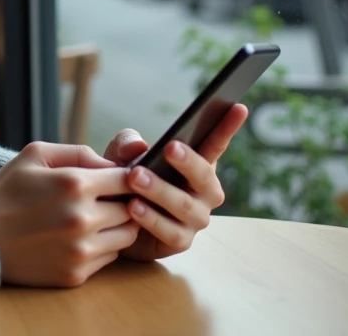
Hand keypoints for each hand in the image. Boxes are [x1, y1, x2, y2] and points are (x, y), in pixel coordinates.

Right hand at [0, 141, 140, 287]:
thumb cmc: (8, 191)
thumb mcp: (36, 154)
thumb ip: (78, 152)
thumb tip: (113, 166)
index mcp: (75, 184)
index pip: (126, 179)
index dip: (125, 178)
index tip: (114, 180)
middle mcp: (82, 219)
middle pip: (132, 209)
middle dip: (122, 202)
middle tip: (104, 200)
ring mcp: (80, 250)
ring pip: (126, 236)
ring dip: (116, 226)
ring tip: (94, 219)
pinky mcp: (75, 274)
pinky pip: (109, 258)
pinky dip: (101, 247)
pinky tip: (79, 238)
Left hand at [103, 104, 248, 261]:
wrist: (109, 219)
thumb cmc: (124, 178)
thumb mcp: (120, 154)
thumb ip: (127, 144)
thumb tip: (137, 147)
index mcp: (196, 165)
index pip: (215, 143)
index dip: (227, 126)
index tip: (238, 106)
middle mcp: (204, 192)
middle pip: (203, 176)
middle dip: (188, 161)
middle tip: (169, 148)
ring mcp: (195, 219)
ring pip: (184, 205)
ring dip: (160, 190)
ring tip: (136, 178)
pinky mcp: (180, 241)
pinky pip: (169, 231)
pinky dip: (151, 219)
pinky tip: (134, 207)